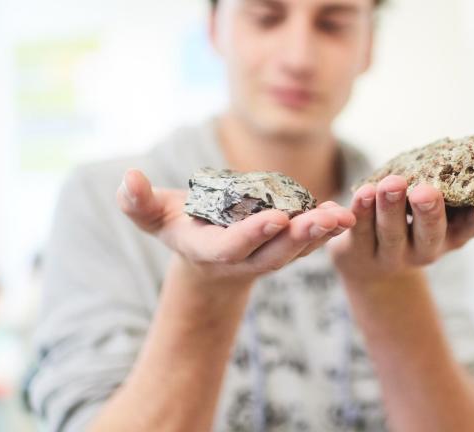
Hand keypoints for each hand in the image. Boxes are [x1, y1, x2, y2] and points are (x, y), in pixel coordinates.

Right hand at [117, 170, 355, 286]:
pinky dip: (328, 230)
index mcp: (211, 252)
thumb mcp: (154, 216)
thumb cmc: (180, 225)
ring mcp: (268, 258)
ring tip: (344, 216)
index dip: (254, 234)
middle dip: (300, 236)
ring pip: (298, 249)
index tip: (277, 218)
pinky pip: (309, 242)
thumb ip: (138, 202)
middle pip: (275, 252)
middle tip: (324, 218)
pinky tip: (346, 214)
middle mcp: (243, 260)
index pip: (233, 247)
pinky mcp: (286, 250)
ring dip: (322, 234)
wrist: (207, 252)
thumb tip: (127, 178)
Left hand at [327, 175, 473, 285]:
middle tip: (426, 192)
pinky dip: (360, 212)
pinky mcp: (358, 254)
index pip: (473, 228)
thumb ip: (449, 190)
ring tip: (390, 183)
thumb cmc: (412, 225)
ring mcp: (391, 257)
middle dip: (429, 212)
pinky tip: (363, 192)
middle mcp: (425, 251)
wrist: (369, 266)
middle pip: (429, 234)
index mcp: (450, 237)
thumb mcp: (436, 213)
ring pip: (391, 233)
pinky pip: (359, 232)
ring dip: (391, 208)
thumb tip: (472, 151)